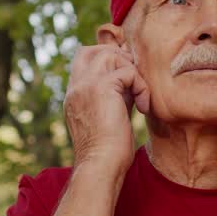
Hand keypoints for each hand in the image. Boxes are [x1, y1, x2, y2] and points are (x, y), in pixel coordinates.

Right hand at [63, 44, 149, 176]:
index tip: (128, 82)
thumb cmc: (108, 152)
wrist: (101, 166)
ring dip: (131, 72)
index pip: (84, 60)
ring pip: (110, 54)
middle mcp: (76, 87)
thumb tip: (131, 81)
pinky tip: (142, 108)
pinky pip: (128, 72)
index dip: (108, 62)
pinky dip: (141, 87)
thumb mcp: (107, 117)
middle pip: (93, 50)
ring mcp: (85, 85)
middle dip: (118, 58)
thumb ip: (114, 96)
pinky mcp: (101, 87)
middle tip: (134, 82)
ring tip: (139, 97)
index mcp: (74, 95)